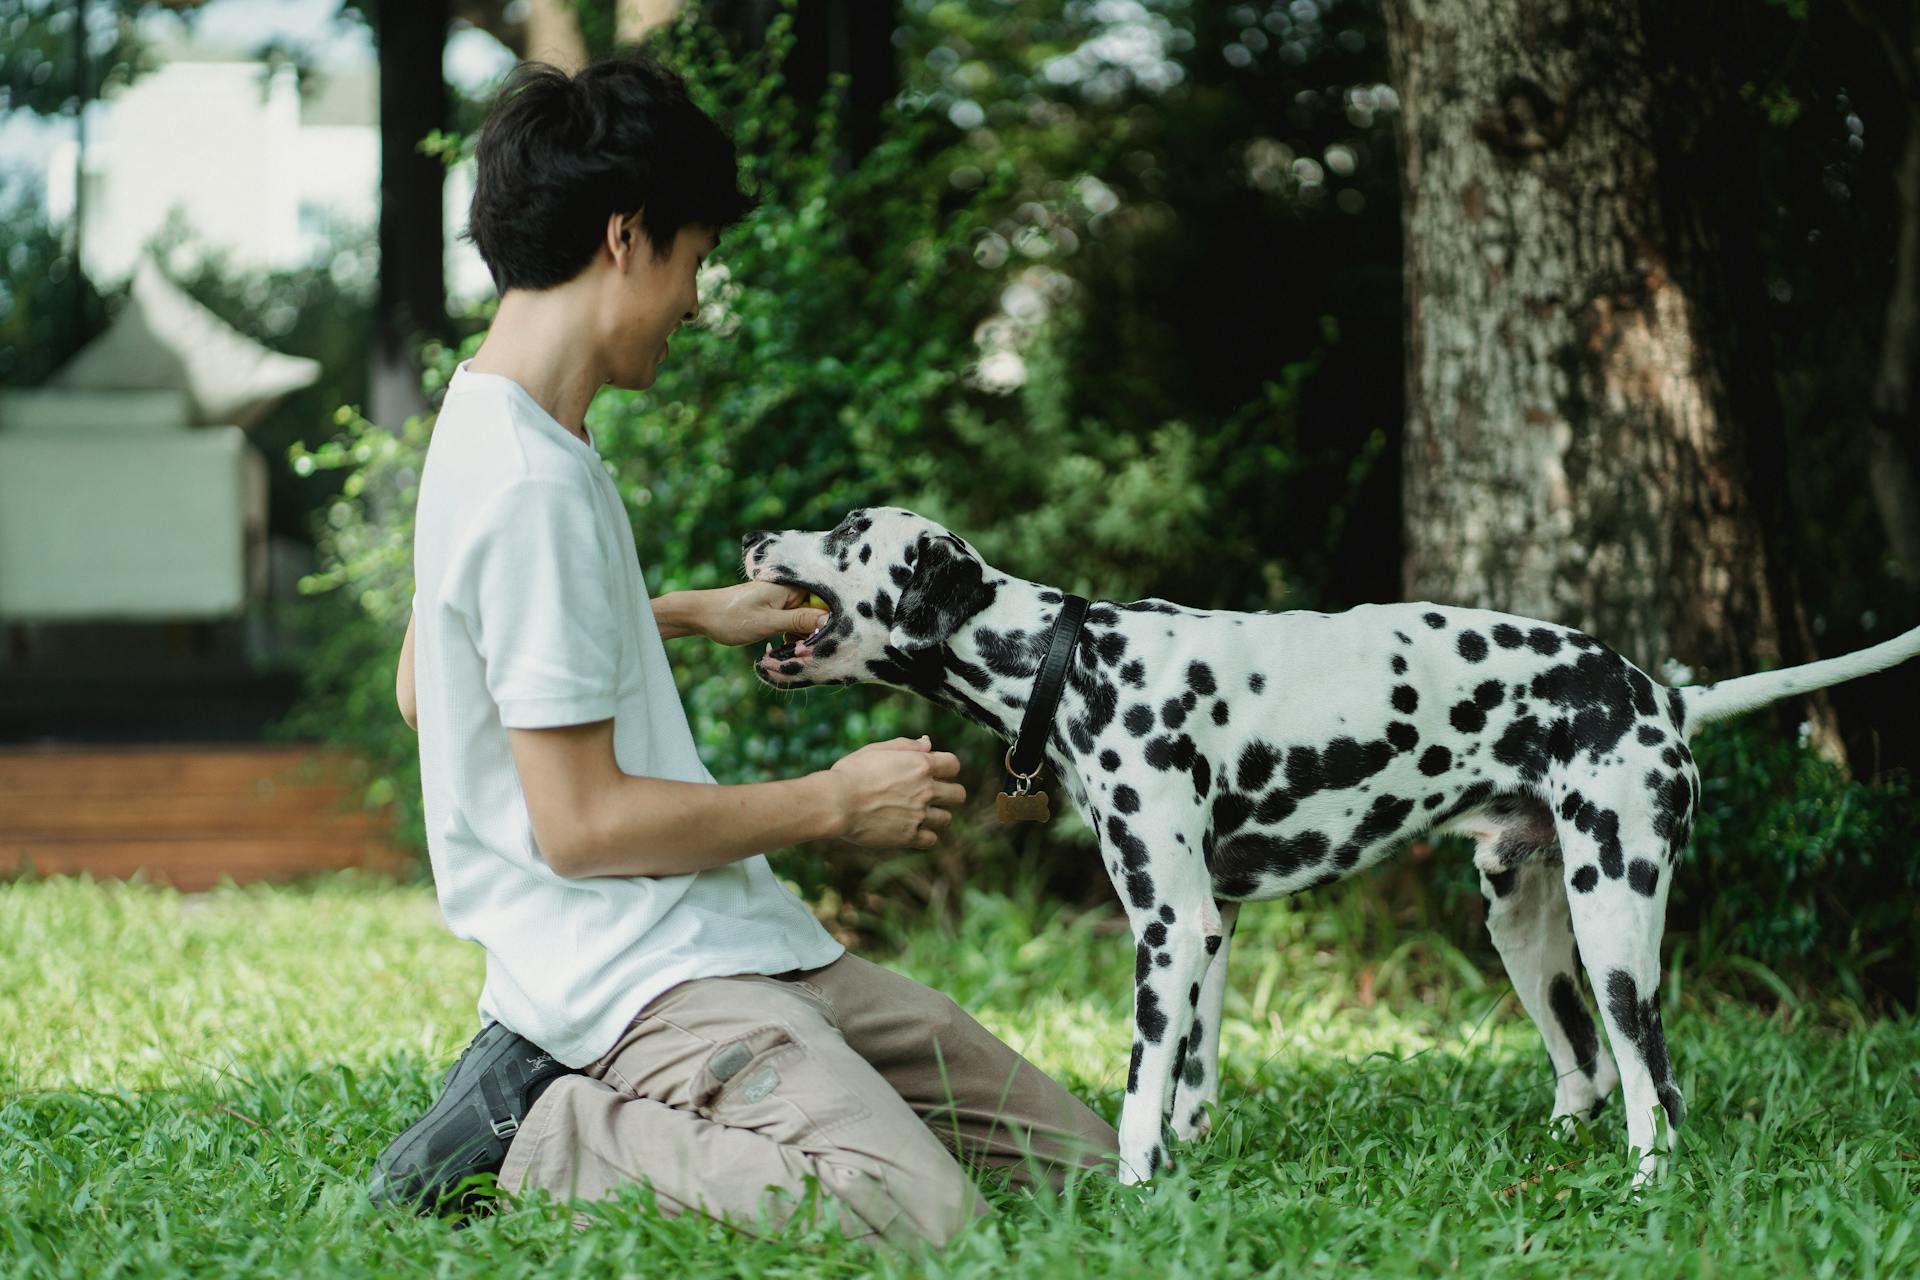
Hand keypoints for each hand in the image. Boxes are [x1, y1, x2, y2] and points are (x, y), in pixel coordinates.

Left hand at [701, 582, 829, 646]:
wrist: (701, 615)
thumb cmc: (731, 617)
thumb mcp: (768, 622)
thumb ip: (799, 620)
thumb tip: (828, 620)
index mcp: (790, 586)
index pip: (823, 602)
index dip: (826, 622)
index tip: (818, 643)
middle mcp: (789, 589)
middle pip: (816, 611)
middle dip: (813, 632)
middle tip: (802, 651)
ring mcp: (782, 599)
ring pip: (805, 619)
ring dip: (802, 636)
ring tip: (791, 650)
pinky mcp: (776, 608)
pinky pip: (794, 621)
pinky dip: (792, 634)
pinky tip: (784, 645)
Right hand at [826, 737, 966, 848]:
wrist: (836, 802)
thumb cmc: (851, 772)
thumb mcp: (877, 750)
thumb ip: (906, 746)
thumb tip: (928, 743)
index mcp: (921, 765)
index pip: (954, 765)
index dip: (946, 768)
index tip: (935, 772)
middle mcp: (926, 790)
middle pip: (958, 794)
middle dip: (948, 793)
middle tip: (931, 795)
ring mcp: (919, 815)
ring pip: (946, 819)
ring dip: (935, 815)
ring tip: (916, 813)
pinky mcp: (908, 836)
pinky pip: (930, 839)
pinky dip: (923, 836)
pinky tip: (909, 829)